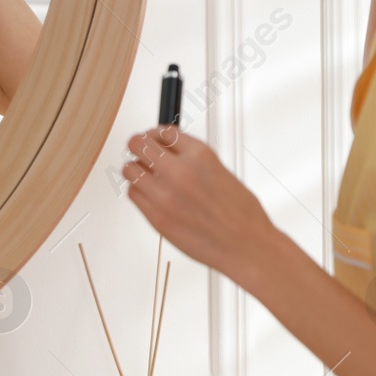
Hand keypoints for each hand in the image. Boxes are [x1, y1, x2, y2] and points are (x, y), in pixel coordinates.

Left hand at [122, 126, 280, 281]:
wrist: (246, 245)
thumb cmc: (240, 213)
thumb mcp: (219, 171)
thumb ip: (192, 159)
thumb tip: (168, 151)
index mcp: (200, 155)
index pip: (163, 131)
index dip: (155, 135)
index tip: (154, 140)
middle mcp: (180, 171)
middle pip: (138, 143)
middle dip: (139, 146)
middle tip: (142, 154)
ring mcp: (165, 195)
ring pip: (129, 169)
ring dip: (136, 170)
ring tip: (146, 177)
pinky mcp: (157, 217)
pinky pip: (133, 193)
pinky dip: (139, 191)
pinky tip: (151, 195)